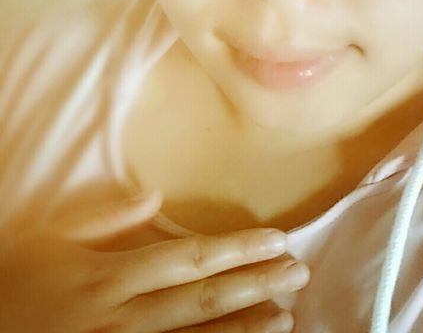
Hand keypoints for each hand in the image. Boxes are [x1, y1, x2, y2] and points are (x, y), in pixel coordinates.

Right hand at [0, 192, 308, 331]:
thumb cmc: (13, 286)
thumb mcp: (46, 239)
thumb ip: (103, 218)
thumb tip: (155, 198)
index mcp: (110, 276)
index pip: (190, 258)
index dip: (238, 249)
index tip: (277, 240)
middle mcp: (124, 317)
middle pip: (204, 298)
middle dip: (256, 284)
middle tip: (299, 273)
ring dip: (245, 329)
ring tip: (286, 316)